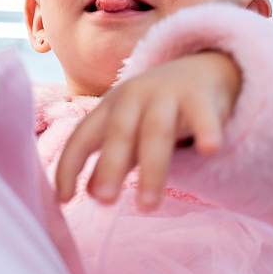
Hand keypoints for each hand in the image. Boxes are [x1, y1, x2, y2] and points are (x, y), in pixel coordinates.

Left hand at [55, 52, 241, 209]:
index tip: (63, 198)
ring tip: (148, 204)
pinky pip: (204, 116)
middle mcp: (134, 97)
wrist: (201, 68)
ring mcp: (168, 95)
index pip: (83, 136)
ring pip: (157, 131)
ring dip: (152, 168)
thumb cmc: (156, 109)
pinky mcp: (201, 98)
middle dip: (111, 166)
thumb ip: (110, 159)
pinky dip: (206, 131)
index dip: (69, 165)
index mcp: (110, 107)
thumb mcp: (129, 131)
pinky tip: (210, 149)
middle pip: (120, 132)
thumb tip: (89, 193)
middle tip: (105, 201)